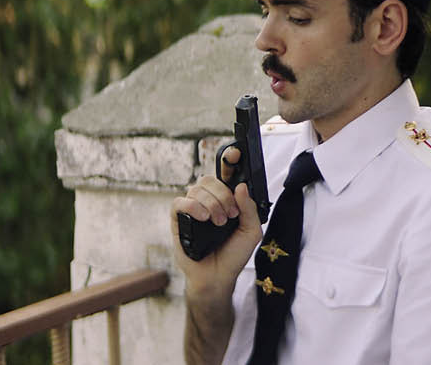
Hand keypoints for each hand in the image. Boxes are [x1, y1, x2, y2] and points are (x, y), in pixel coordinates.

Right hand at [171, 147, 262, 299]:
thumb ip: (250, 209)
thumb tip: (241, 187)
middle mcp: (207, 201)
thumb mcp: (251, 231)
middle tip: (230, 214)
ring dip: (211, 204)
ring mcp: (192, 209)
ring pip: (196, 189)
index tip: (235, 152)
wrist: (217, 277)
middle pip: (209, 179)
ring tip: (218, 223)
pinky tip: (203, 218)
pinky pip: (180, 202)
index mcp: (225, 199)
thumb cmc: (234, 255)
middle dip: (222, 194)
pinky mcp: (178, 219)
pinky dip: (193, 206)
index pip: (225, 174)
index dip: (228, 159)